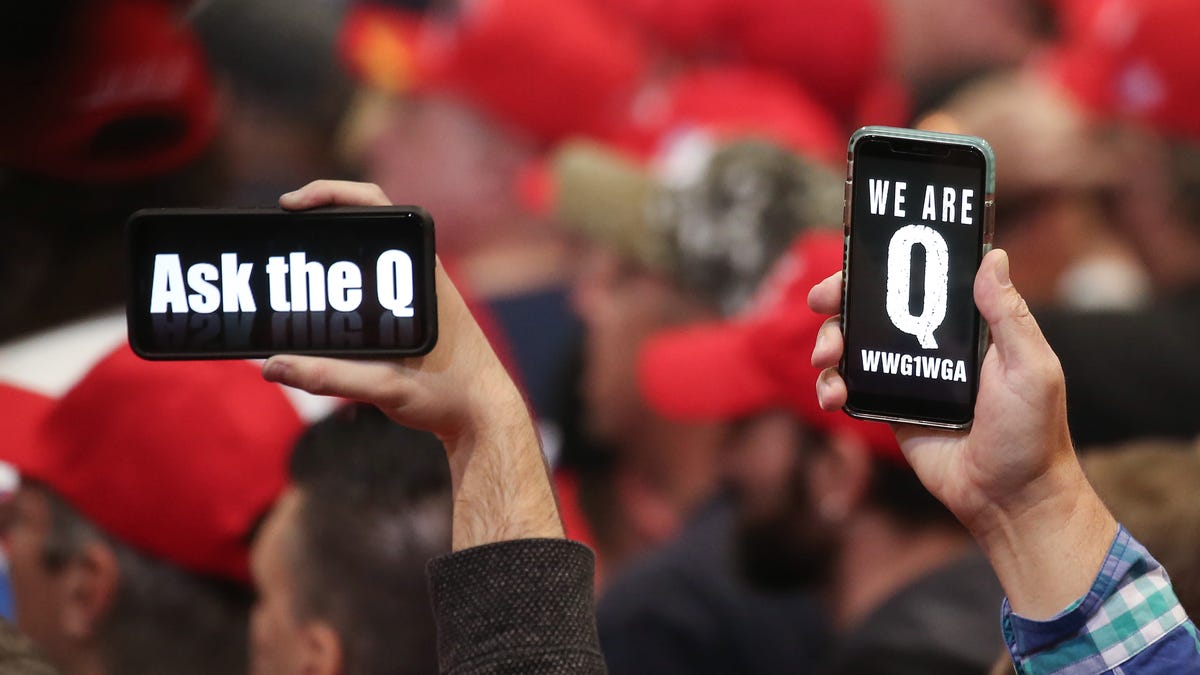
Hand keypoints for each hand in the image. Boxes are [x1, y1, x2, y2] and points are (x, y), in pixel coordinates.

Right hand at [264, 180, 562, 548]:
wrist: (485, 418)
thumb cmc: (450, 398)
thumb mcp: (386, 388)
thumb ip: (329, 377)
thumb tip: (273, 366)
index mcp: (422, 274)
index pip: (374, 205)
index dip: (329, 194)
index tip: (291, 205)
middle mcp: (421, 274)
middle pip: (363, 225)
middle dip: (318, 222)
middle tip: (279, 236)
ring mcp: (418, 292)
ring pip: (367, 257)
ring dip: (330, 256)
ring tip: (289, 270)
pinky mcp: (413, 313)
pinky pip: (372, 283)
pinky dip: (341, 285)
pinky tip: (315, 303)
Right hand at [809, 249, 1115, 618]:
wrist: (1009, 498)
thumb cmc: (1032, 433)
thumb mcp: (1031, 367)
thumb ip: (1008, 315)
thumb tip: (993, 256)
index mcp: (966, 328)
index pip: (919, 283)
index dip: (884, 268)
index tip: (857, 264)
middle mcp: (931, 346)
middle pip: (874, 309)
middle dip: (840, 300)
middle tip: (820, 302)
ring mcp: (906, 378)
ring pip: (854, 346)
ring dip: (829, 343)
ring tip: (826, 359)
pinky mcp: (888, 411)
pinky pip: (850, 389)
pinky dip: (831, 387)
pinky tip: (833, 396)